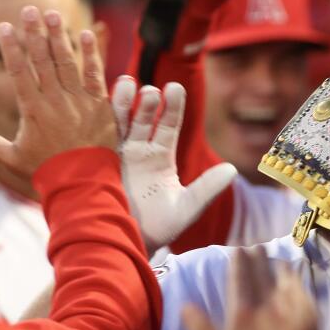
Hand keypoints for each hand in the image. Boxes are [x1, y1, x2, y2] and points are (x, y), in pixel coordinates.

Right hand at [0, 6, 117, 178]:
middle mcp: (55, 101)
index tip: (5, 27)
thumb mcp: (12, 159)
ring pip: (67, 62)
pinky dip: (91, 54)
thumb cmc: (46, 172)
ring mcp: (78, 101)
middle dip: (34, 33)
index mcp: (33, 111)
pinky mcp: (99, 105)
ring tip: (52, 14)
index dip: (11, 47)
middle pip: (42, 60)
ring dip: (59, 37)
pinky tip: (86, 34)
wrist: (83, 185)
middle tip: (29, 9)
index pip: (19, 72)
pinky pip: (95, 74)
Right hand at [110, 77, 236, 254]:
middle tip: (151, 90)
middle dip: (147, 103)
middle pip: (143, 118)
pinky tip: (98, 102)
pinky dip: (98, 120)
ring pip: (119, 123)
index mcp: (161, 157)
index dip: (172, 107)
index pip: (168, 125)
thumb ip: (207, 188)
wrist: (130, 244)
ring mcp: (117, 156)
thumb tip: (232, 169)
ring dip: (122, 104)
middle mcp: (139, 151)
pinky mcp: (98, 165)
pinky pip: (97, 138)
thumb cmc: (160, 228)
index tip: (175, 88)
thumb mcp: (187, 207)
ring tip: (127, 84)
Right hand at [181, 248, 318, 329]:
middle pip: (262, 275)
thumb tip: (186, 305)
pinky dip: (297, 282)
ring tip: (274, 258)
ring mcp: (292, 314)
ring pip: (285, 281)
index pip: (240, 278)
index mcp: (242, 315)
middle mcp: (268, 308)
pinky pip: (304, 295)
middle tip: (255, 248)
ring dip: (278, 267)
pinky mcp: (310, 324)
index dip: (238, 261)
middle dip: (257, 258)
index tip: (238, 250)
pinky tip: (295, 279)